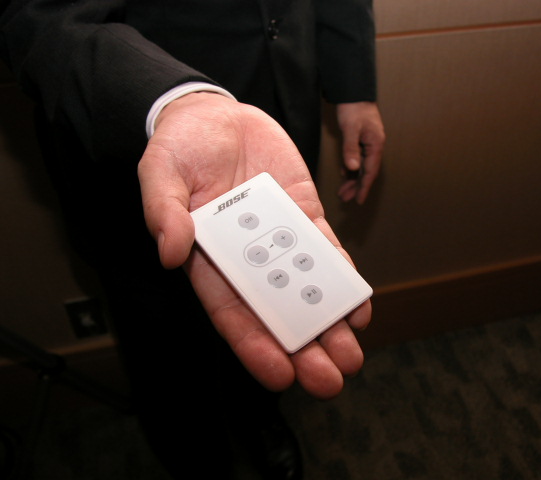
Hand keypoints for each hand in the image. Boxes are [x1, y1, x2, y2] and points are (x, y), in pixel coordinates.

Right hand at [137, 92, 370, 398]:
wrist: (213, 116)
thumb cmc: (180, 149)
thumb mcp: (160, 173)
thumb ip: (163, 211)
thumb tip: (170, 251)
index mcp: (210, 259)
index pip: (233, 313)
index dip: (255, 346)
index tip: (279, 376)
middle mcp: (248, 257)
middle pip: (277, 310)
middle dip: (304, 346)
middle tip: (330, 378)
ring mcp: (279, 236)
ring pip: (307, 286)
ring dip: (330, 319)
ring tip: (351, 351)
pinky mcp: (302, 213)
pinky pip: (325, 247)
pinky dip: (341, 274)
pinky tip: (357, 302)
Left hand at [336, 101, 384, 203]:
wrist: (354, 91)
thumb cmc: (354, 108)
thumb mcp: (351, 129)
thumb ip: (351, 149)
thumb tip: (353, 168)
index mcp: (375, 145)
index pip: (370, 171)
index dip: (364, 187)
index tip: (359, 200)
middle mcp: (374, 146)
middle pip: (366, 172)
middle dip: (356, 187)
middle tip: (345, 199)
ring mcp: (368, 143)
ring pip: (362, 167)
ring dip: (353, 179)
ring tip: (343, 191)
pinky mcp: (361, 140)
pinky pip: (358, 159)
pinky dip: (351, 168)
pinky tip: (345, 174)